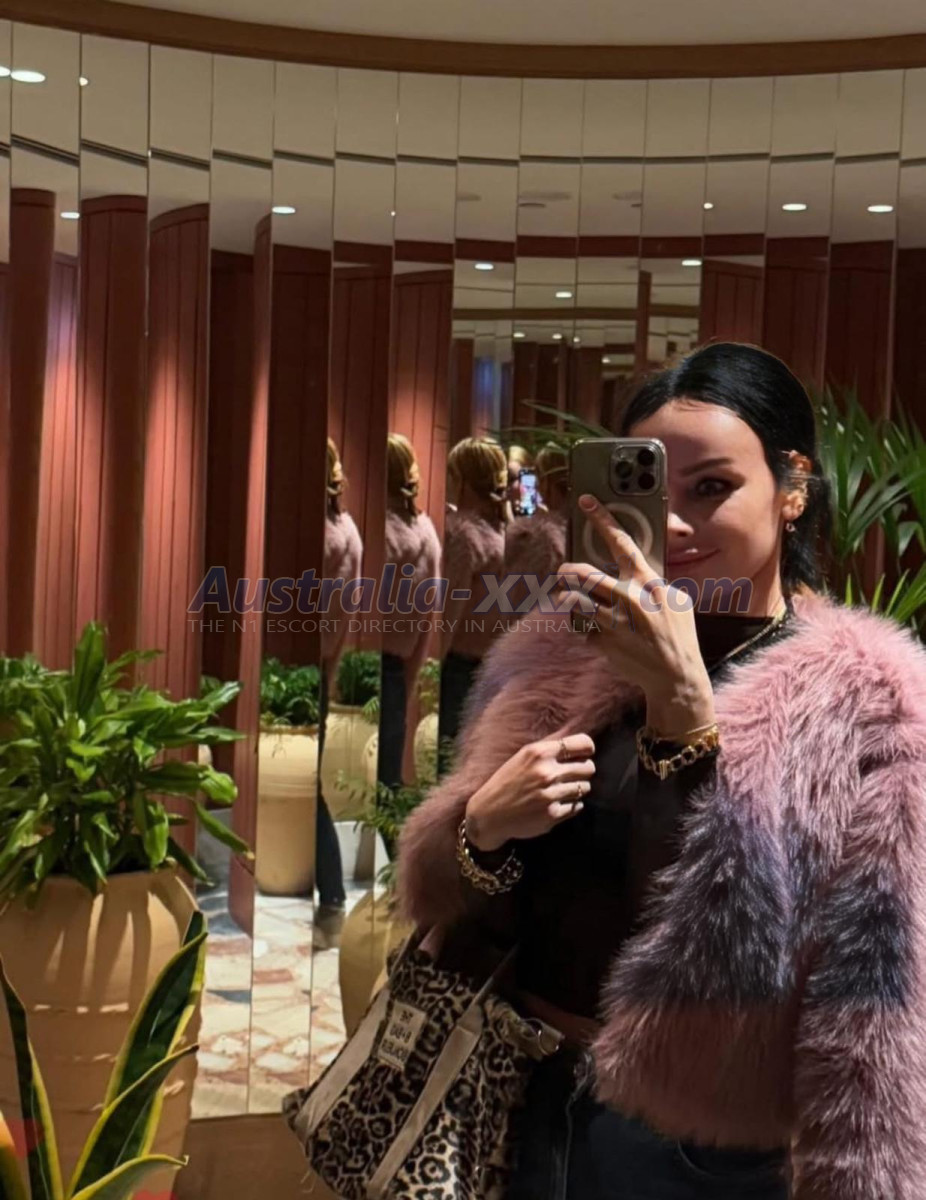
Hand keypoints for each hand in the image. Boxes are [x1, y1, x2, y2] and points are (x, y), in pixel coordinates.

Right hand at [465, 732, 595, 851]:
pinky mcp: (552, 815)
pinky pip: (578, 806)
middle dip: (583, 770)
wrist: (489, 814)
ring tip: (561, 789)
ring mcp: (551, 796)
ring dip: (577, 788)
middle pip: (588, 767)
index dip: (588, 748)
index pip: (583, 744)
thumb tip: (578, 738)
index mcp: (539, 753)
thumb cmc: (507, 781)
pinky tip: (556, 802)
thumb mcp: (523, 756)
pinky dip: (571, 805)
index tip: (585, 753)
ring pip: (585, 787)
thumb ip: (550, 746)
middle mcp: (547, 773)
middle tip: (573, 774)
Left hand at [554, 494, 714, 736]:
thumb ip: (651, 583)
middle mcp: (629, 599)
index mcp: (648, 583)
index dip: (602, 519)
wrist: (676, 677)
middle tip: (563, 571)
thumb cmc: (677, 635)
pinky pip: (580, 627)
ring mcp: (613, 622)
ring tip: (572, 600)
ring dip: (567, 598)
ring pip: (572, 600)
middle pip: (583, 573)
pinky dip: (583, 628)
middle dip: (568, 570)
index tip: (585, 501)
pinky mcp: (601, 642)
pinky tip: (597, 634)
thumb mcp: (675, 601)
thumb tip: (631, 567)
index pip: (622, 542)